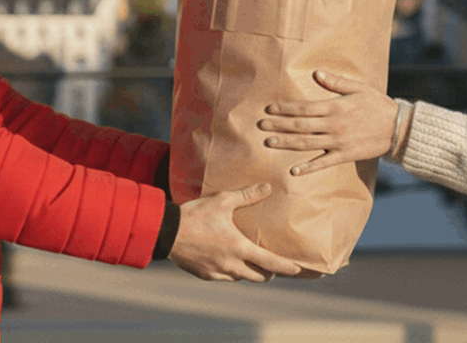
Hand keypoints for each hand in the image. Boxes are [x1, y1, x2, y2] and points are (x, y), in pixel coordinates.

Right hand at [169, 183, 302, 281]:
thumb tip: (267, 187)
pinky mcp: (204, 275)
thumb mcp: (222, 201)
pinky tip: (229, 263)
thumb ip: (247, 195)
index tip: (300, 269)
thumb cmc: (195, 215)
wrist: (166, 232)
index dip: (288, 267)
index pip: (271, 263)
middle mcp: (231, 265)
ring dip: (250, 272)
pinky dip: (232, 272)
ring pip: (241, 278)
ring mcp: (217, 272)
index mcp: (239, 249)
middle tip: (276, 265)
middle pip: (259, 276)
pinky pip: (224, 277)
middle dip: (270, 272)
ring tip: (253, 262)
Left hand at [258, 71, 397, 175]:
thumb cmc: (378, 105)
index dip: (285, 109)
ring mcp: (338, 142)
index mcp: (335, 108)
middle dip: (279, 125)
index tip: (269, 109)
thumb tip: (316, 74)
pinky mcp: (344, 155)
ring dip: (286, 143)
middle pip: (300, 126)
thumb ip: (336, 83)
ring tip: (269, 143)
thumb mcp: (359, 88)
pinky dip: (308, 168)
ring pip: (306, 144)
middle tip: (261, 126)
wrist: (398, 128)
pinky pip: (323, 163)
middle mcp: (333, 126)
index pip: (303, 108)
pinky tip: (294, 171)